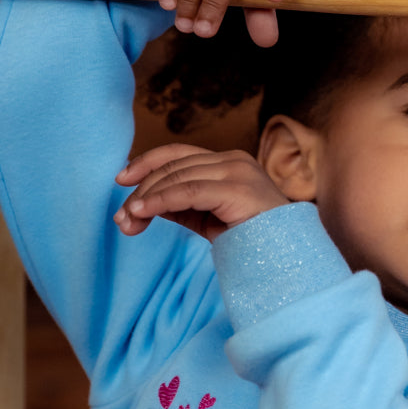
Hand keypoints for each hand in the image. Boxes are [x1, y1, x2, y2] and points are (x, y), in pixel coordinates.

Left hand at [114, 143, 289, 242]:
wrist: (287, 255)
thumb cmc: (251, 239)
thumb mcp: (207, 218)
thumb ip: (180, 205)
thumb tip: (141, 201)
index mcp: (229, 161)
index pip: (179, 153)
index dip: (147, 162)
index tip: (121, 180)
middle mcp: (234, 160)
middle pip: (174, 166)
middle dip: (141, 190)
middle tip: (121, 218)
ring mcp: (237, 172)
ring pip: (177, 177)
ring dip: (145, 199)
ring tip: (127, 221)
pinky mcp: (236, 189)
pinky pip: (187, 192)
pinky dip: (159, 201)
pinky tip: (141, 213)